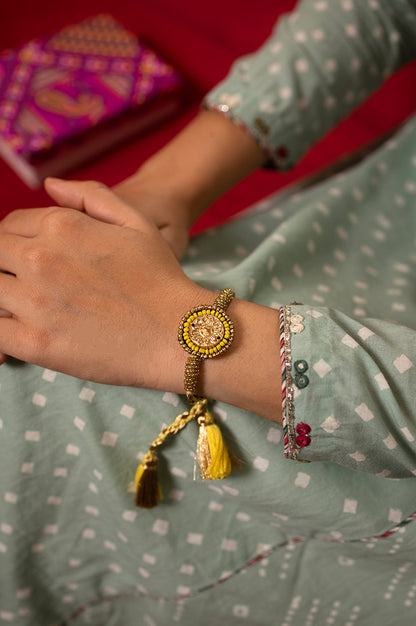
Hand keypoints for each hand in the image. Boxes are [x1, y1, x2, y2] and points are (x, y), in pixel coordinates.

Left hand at [0, 181, 212, 388]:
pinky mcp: (34, 343)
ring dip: (3, 296)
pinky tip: (17, 332)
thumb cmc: (161, 279)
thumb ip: (91, 195)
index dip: (15, 242)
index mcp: (60, 226)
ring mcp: (33, 301)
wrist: (177, 334)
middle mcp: (39, 258)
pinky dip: (0, 328)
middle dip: (6, 267)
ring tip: (26, 308)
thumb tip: (50, 185)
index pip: (9, 226)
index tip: (28, 259)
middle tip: (27, 286)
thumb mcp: (137, 221)